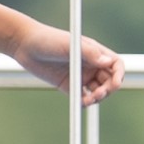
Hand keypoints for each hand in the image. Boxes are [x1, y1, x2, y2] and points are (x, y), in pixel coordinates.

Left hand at [8, 24, 126, 105]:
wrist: (24, 45)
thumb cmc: (47, 39)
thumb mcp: (68, 44)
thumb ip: (89, 53)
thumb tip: (108, 62)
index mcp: (94, 52)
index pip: (115, 64)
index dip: (119, 74)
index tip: (116, 84)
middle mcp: (89, 64)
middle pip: (109, 81)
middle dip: (107, 89)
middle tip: (98, 94)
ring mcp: (80, 76)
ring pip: (97, 91)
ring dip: (97, 97)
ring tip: (88, 99)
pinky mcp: (68, 86)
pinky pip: (82, 98)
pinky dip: (85, 103)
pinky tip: (81, 103)